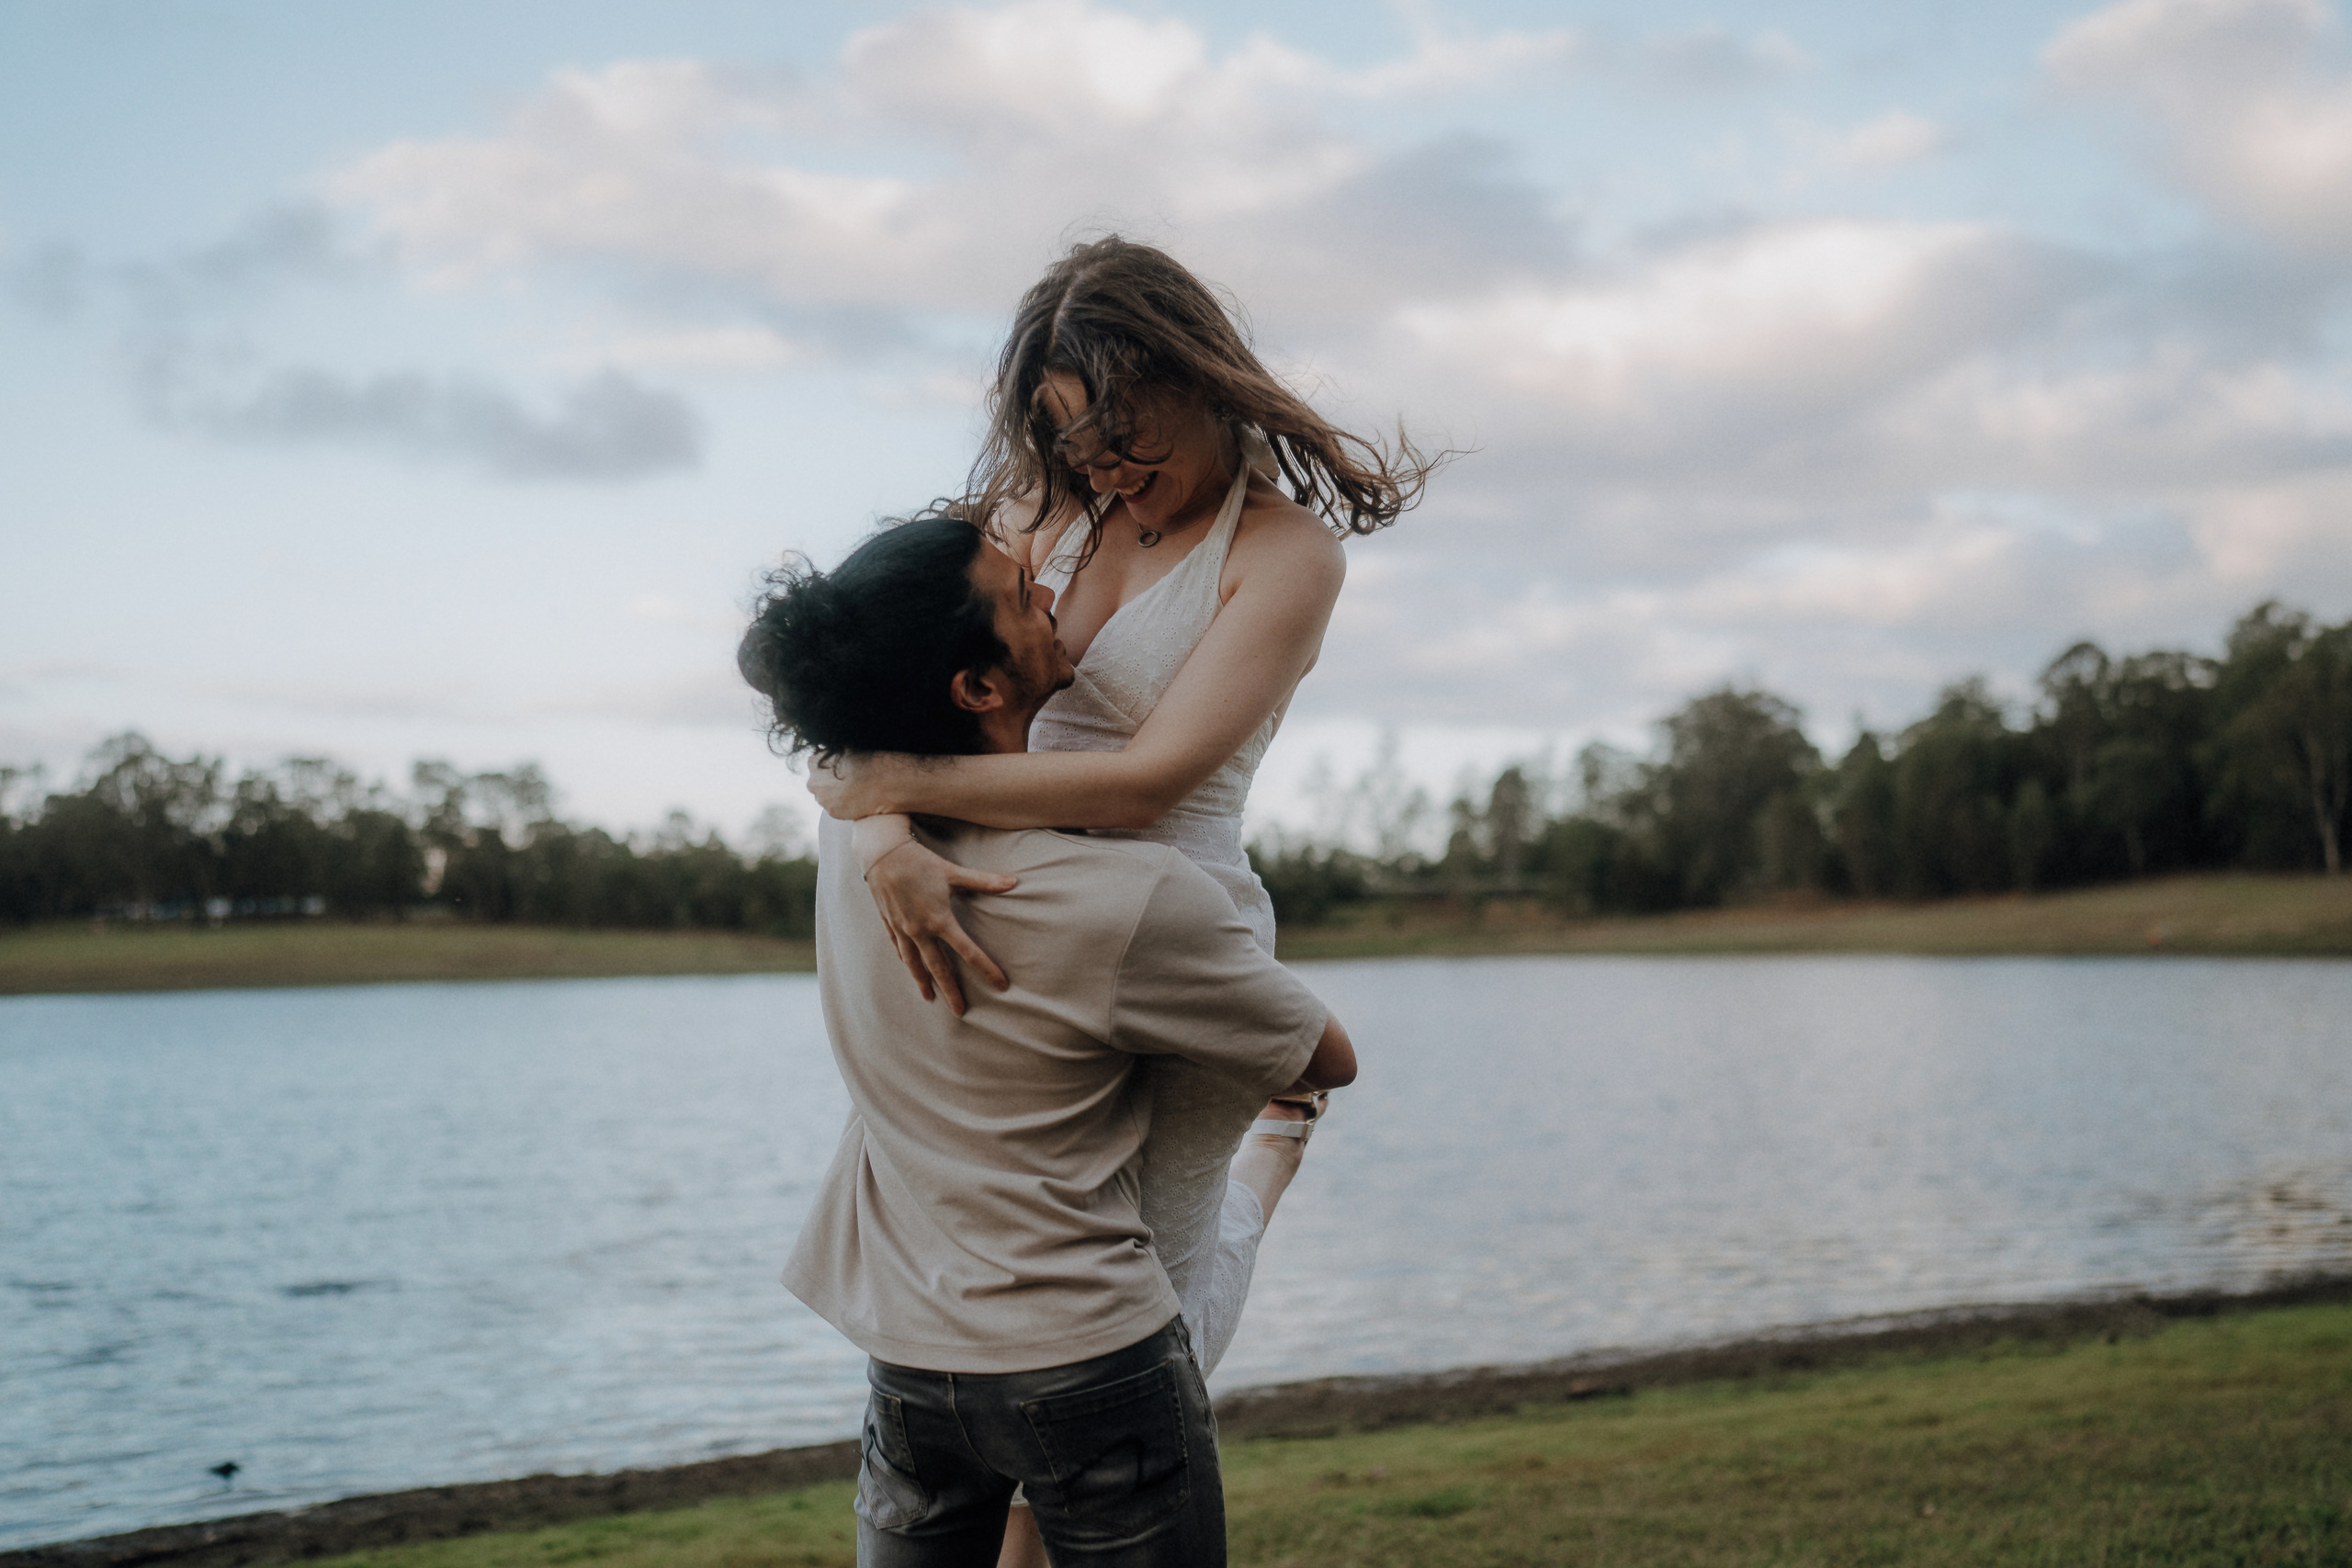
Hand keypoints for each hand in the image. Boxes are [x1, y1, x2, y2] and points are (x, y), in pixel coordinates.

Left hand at [806, 753, 901, 819]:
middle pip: (817, 785)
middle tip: (846, 783)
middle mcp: (813, 782)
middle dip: (828, 785)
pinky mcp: (832, 812)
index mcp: (813, 763)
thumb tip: (829, 753)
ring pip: (825, 798)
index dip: (828, 770)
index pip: (814, 767)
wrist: (880, 781)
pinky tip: (854, 800)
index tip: (839, 771)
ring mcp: (822, 799)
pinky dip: (842, 806)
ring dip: (835, 796)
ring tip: (852, 792)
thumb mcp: (845, 750)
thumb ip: (832, 754)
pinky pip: (834, 809)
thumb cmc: (865, 762)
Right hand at [865, 835, 1016, 1014]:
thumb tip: (1013, 881)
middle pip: (939, 968)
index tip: (1000, 985)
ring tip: (930, 999)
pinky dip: (906, 961)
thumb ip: (984, 881)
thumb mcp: (953, 872)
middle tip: (960, 1011)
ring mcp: (903, 929)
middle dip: (951, 990)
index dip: (986, 969)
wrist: (882, 853)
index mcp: (940, 920)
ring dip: (923, 982)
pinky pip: (899, 948)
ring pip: (914, 963)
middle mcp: (920, 930)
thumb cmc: (920, 861)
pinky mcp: (890, 922)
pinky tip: (909, 968)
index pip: (968, 951)